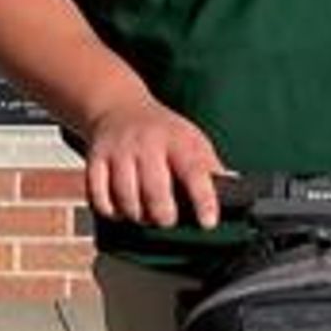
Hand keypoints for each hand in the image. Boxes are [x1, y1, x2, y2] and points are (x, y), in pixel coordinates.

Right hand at [81, 96, 229, 228]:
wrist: (118, 107)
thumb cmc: (162, 131)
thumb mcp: (192, 140)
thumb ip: (210, 167)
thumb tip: (235, 191)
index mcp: (177, 139)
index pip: (194, 171)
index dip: (203, 199)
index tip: (208, 223)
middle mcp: (147, 143)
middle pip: (155, 190)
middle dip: (164, 215)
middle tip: (168, 219)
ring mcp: (119, 151)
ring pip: (126, 196)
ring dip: (137, 215)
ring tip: (145, 216)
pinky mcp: (95, 159)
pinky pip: (98, 194)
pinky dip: (110, 210)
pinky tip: (121, 210)